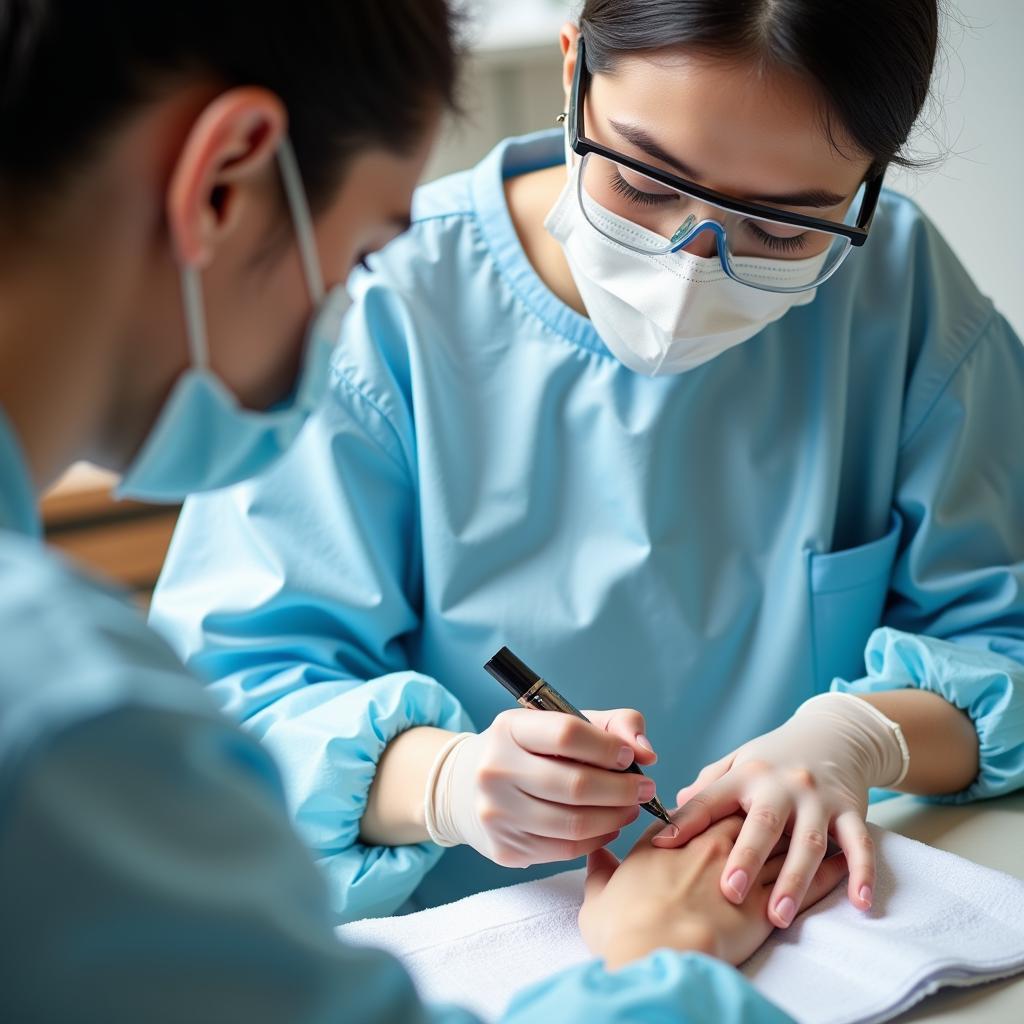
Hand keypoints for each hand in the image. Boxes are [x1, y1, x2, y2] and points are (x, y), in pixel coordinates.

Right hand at [424, 708, 656, 866]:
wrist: (468, 787)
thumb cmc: (531, 750)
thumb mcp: (563, 722)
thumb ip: (613, 725)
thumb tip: (645, 752)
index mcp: (510, 729)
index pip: (568, 734)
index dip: (608, 747)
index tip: (629, 757)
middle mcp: (496, 770)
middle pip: (576, 785)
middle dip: (622, 789)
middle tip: (645, 788)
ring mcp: (497, 813)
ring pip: (574, 824)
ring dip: (616, 818)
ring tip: (631, 808)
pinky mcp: (504, 848)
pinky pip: (565, 850)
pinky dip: (597, 840)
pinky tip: (608, 826)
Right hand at [580, 816, 847, 969]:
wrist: (654, 950)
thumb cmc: (623, 925)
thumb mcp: (599, 895)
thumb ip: (600, 869)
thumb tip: (593, 853)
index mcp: (673, 837)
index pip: (698, 809)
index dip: (712, 806)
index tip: (725, 803)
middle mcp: (712, 842)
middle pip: (747, 814)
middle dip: (765, 809)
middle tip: (784, 801)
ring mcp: (743, 868)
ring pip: (783, 840)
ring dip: (803, 834)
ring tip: (825, 827)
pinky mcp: (766, 901)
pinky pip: (808, 879)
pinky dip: (831, 871)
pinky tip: (847, 868)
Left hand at [652, 693, 907, 926]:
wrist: (833, 733)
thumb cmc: (775, 757)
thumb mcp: (738, 761)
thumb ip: (707, 788)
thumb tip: (670, 820)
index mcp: (746, 774)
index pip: (711, 799)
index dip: (685, 822)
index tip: (662, 846)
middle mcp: (782, 785)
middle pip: (764, 824)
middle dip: (747, 858)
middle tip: (730, 892)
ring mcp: (818, 798)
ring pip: (809, 842)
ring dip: (795, 880)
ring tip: (779, 917)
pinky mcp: (851, 809)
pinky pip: (859, 844)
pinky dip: (861, 873)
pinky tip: (860, 904)